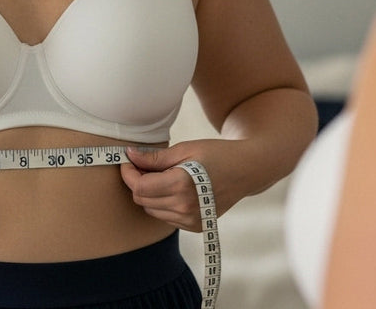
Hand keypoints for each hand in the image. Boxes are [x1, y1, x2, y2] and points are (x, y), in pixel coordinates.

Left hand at [120, 140, 243, 231]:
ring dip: (150, 194)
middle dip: (137, 182)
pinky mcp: (195, 226)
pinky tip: (175, 189)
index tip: (129, 161)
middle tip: (144, 165)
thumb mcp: (185, 149)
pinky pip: (166, 217)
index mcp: (181, 185)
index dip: (129, 173)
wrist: (247, 170)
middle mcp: (185, 207)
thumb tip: (129, 155)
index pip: (139, 187)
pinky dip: (163, 203)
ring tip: (162, 176)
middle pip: (142, 200)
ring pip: (151, 210)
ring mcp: (191, 220)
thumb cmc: (217, 154)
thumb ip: (155, 157)